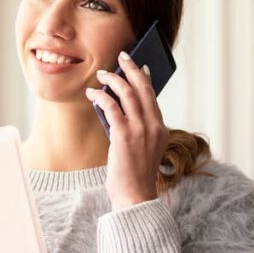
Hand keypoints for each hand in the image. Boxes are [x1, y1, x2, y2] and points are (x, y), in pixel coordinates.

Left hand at [86, 51, 169, 210]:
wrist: (135, 196)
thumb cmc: (136, 175)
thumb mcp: (144, 149)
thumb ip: (139, 129)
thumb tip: (120, 108)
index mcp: (161, 129)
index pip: (153, 97)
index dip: (144, 78)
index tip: (138, 66)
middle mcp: (153, 126)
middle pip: (143, 88)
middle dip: (131, 69)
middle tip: (122, 56)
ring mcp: (140, 130)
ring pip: (128, 93)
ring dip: (113, 80)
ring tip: (102, 74)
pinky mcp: (124, 136)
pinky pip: (112, 107)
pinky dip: (101, 97)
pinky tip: (92, 94)